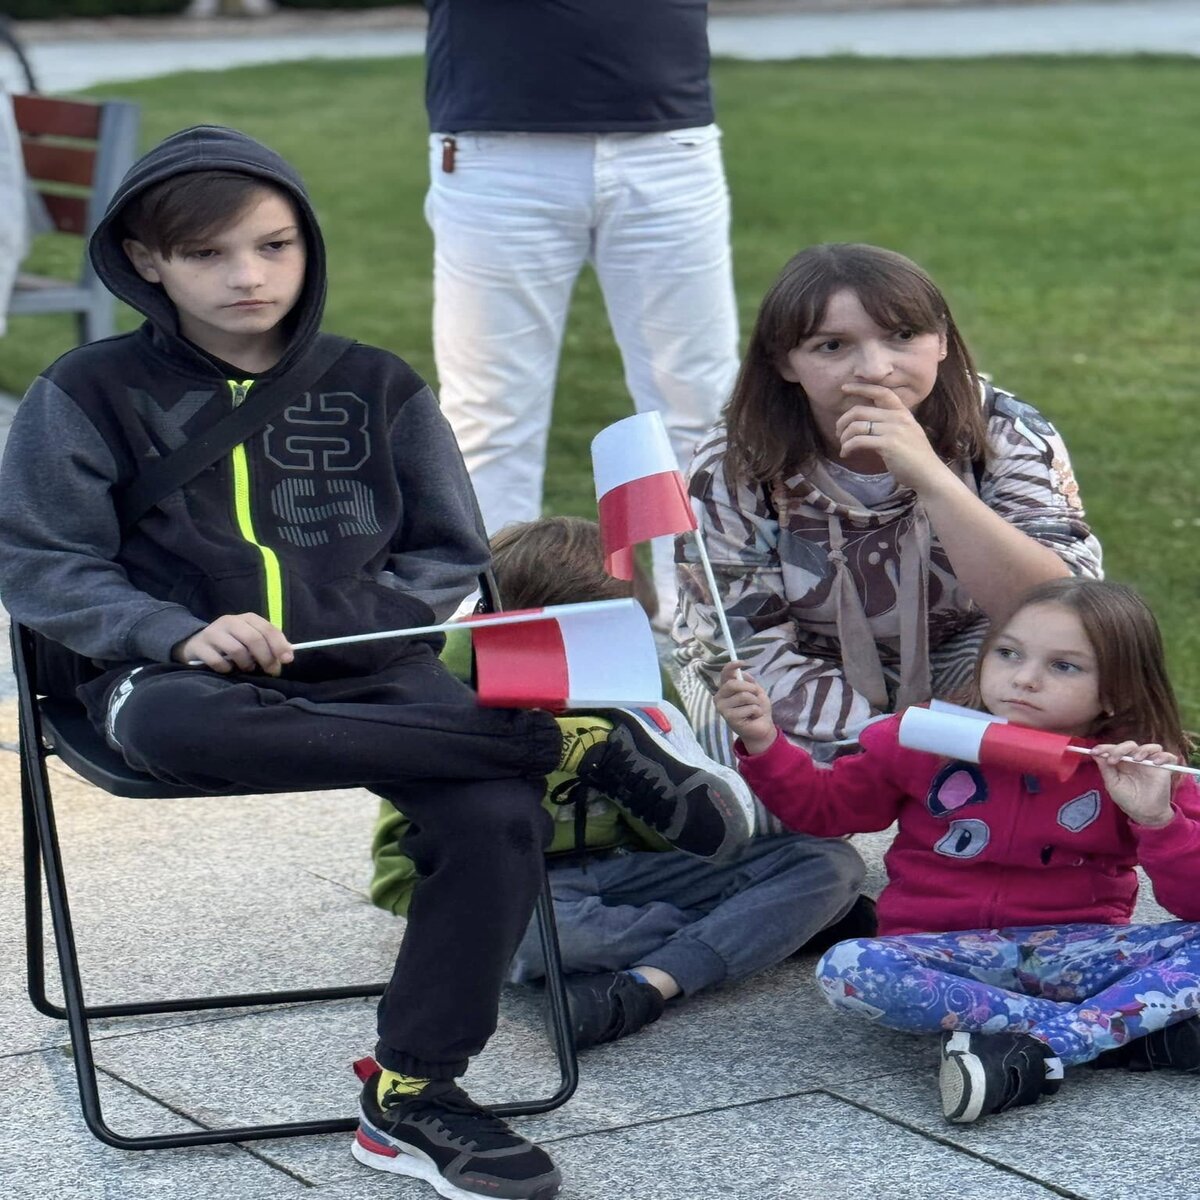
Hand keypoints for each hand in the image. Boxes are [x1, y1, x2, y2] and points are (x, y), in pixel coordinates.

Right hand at [173, 612, 293, 675]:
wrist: (196, 643)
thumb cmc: (231, 643)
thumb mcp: (250, 639)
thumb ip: (268, 644)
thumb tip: (287, 656)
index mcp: (247, 618)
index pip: (267, 629)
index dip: (279, 645)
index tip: (287, 660)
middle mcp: (230, 621)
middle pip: (254, 639)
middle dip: (266, 658)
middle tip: (271, 671)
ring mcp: (213, 633)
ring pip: (237, 650)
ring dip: (246, 664)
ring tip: (247, 668)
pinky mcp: (199, 646)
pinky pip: (218, 661)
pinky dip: (227, 669)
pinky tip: (228, 669)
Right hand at [715, 662, 777, 755]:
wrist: (762, 728)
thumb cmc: (757, 709)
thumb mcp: (756, 691)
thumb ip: (749, 681)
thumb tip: (742, 672)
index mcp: (725, 689)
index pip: (724, 674)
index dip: (731, 666)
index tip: (742, 662)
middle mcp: (720, 697)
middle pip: (733, 684)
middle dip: (750, 688)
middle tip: (756, 695)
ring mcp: (723, 708)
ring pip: (744, 696)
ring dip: (755, 702)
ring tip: (755, 709)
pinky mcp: (729, 718)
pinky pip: (749, 708)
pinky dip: (757, 711)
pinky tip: (753, 717)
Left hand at [833, 385, 949, 491]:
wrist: (929, 474)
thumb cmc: (915, 458)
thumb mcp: (906, 433)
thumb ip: (889, 424)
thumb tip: (864, 424)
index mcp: (902, 412)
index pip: (881, 392)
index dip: (861, 388)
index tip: (844, 388)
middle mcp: (898, 417)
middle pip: (860, 411)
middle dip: (843, 421)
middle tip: (839, 433)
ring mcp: (893, 430)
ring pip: (856, 426)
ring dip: (844, 437)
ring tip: (843, 446)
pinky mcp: (888, 444)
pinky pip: (858, 441)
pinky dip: (847, 447)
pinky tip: (846, 454)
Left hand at [1090, 741, 1176, 827]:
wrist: (1144, 813)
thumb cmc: (1127, 799)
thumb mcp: (1113, 784)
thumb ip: (1106, 769)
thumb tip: (1096, 754)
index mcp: (1123, 762)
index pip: (1115, 749)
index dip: (1105, 747)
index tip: (1094, 751)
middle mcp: (1136, 760)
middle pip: (1131, 745)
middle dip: (1120, 748)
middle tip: (1113, 759)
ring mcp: (1151, 763)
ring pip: (1151, 747)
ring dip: (1143, 750)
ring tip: (1136, 759)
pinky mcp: (1165, 769)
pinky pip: (1169, 757)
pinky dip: (1163, 756)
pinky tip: (1155, 763)